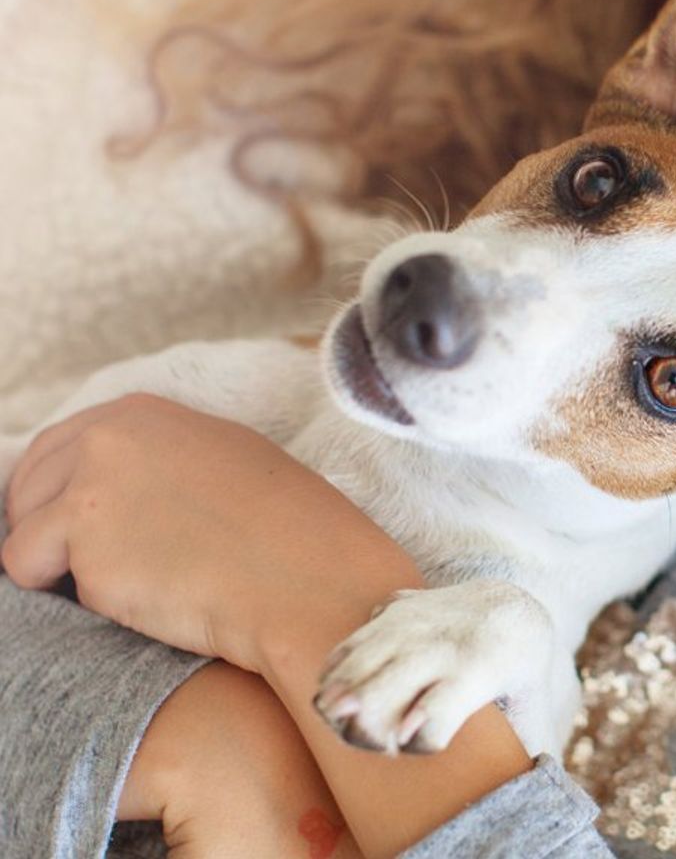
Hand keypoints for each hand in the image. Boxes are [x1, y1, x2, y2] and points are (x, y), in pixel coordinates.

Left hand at [2, 394, 532, 857]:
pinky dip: (70, 599)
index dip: (65, 497)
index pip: (59, 449)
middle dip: (47, 532)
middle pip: (26, 487)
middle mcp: (109, 433)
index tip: (86, 533)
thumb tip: (112, 490)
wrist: (310, 577)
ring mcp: (91, 481)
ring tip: (130, 585)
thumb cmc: (287, 530)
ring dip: (60, 569)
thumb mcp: (223, 463)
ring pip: (22, 537)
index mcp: (144, 412)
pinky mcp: (81, 537)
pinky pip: (33, 578)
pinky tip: (132, 600)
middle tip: (97, 571)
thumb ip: (159, 459)